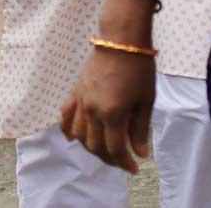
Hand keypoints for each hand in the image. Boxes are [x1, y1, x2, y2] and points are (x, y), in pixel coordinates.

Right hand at [59, 39, 156, 172]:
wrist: (120, 42)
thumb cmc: (139, 71)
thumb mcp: (146, 102)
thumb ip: (140, 130)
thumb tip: (140, 153)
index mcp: (113, 114)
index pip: (115, 148)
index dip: (124, 162)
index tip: (135, 168)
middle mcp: (92, 110)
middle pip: (95, 145)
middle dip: (109, 158)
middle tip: (122, 161)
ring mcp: (81, 101)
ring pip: (79, 134)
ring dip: (91, 147)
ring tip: (104, 150)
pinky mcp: (75, 92)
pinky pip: (65, 115)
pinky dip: (66, 129)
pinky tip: (72, 138)